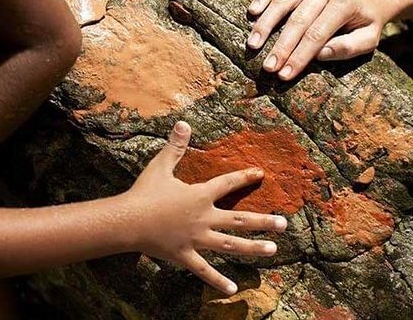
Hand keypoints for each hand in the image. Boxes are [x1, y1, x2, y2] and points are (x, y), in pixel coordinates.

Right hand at [125, 121, 286, 294]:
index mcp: (200, 195)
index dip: (244, 177)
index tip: (260, 174)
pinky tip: (232, 289)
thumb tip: (184, 123)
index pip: (227, 183)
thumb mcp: (161, 165)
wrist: (128, 220)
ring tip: (273, 250)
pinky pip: (204, 270)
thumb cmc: (145, 192)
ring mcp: (196, 239)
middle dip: (264, 221)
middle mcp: (204, 218)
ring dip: (253, 247)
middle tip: (284, 223)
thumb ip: (176, 146)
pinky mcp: (185, 255)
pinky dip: (217, 280)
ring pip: (231, 245)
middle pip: (240, 219)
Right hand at [246, 0, 387, 79]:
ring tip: (253, 45)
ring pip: (283, 2)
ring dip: (265, 25)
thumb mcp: (368, 39)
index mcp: (345, 2)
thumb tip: (320, 54)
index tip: (285, 75)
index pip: (317, 34)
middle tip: (268, 67)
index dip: (300, 56)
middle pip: (298, 20)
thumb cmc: (364, 24)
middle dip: (281, 46)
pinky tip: (252, 12)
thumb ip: (349, 48)